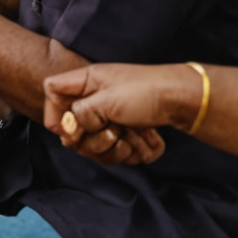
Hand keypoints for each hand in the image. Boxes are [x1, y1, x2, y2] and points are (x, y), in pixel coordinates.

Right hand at [42, 64, 179, 166]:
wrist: (184, 99)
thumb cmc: (146, 91)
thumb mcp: (106, 99)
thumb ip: (80, 113)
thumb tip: (66, 129)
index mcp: (86, 83)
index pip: (53, 91)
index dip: (54, 111)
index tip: (67, 128)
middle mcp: (95, 101)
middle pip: (74, 130)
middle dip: (94, 140)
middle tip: (114, 132)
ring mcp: (112, 119)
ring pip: (97, 147)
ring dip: (116, 150)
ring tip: (134, 138)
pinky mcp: (128, 134)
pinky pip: (120, 154)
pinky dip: (134, 152)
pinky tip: (146, 141)